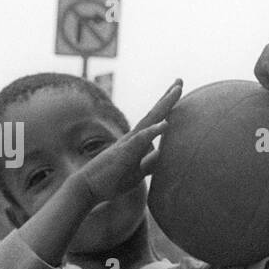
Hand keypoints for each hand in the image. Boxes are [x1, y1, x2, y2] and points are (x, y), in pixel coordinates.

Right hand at [77, 79, 182, 203]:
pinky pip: (140, 140)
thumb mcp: (137, 173)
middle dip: (168, 97)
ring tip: (176, 90)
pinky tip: (165, 124)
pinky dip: (152, 131)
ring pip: (148, 120)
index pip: (155, 121)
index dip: (167, 106)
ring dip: (163, 105)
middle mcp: (133, 138)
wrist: (89, 188)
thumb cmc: (112, 180)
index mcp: (137, 142)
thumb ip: (150, 163)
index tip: (177, 90)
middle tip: (180, 80)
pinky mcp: (124, 154)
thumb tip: (162, 154)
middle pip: (154, 114)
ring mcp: (128, 143)